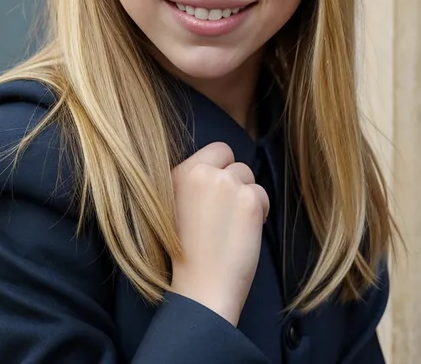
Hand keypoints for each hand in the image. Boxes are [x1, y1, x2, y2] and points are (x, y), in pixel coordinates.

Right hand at [170, 141, 269, 325]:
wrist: (200, 289)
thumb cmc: (189, 254)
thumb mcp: (176, 206)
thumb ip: (194, 182)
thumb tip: (219, 167)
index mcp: (180, 173)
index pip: (217, 150)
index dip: (222, 171)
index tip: (217, 196)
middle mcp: (201, 172)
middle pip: (234, 161)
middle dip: (236, 181)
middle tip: (226, 213)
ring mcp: (226, 183)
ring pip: (249, 176)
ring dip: (248, 197)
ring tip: (232, 227)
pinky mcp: (248, 199)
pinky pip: (263, 195)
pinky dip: (259, 213)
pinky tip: (243, 234)